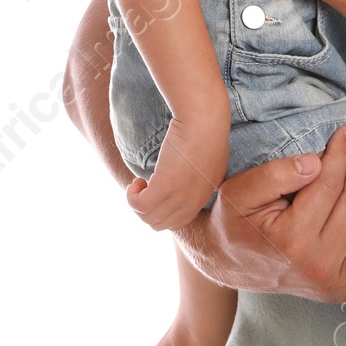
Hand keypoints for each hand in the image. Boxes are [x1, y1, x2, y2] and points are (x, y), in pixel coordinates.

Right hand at [127, 110, 230, 230]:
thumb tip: (202, 181)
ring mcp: (179, 197)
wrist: (205, 122)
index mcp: (202, 199)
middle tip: (144, 187)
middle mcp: (191, 203)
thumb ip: (206, 178)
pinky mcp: (165, 186)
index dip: (161, 211)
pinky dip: (131, 196)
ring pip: (147, 217)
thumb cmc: (209, 134)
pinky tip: (136, 181)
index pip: (176, 222)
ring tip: (139, 182)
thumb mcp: (213, 163)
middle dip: (146, 209)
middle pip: (159, 224)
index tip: (156, 191)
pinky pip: (140, 205)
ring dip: (137, 202)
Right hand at [178, 126, 345, 308]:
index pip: (329, 184)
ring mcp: (334, 284)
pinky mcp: (344, 295)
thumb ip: (274, 175)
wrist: (229, 264)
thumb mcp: (239, 193)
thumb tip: (315, 162)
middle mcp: (317, 265)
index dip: (341, 153)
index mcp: (290, 239)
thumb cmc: (236, 223)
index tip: (345, 133)